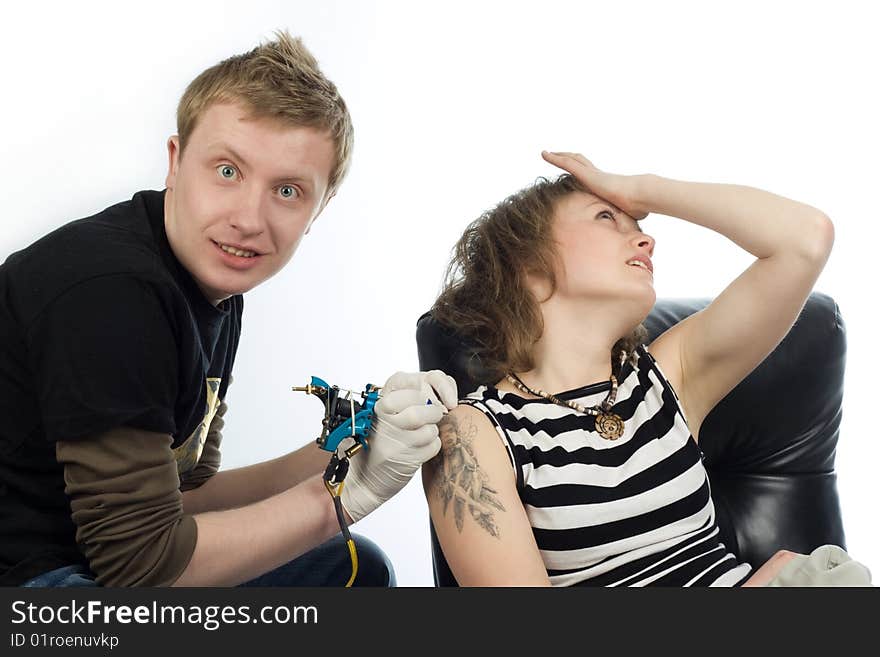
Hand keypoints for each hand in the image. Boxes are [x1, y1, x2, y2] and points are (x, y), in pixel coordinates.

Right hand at [340, 370, 457, 521]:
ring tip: (420, 434)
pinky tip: (418, 448)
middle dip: (434, 411)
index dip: (431, 390)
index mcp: (379, 405)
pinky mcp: (406, 459)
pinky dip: (431, 446)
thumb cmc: (378, 441)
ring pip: (431, 427)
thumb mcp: (384, 414)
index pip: (413, 385)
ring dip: (431, 431)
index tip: (432, 397)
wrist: (364, 477)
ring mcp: (396, 440)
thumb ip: (407, 399)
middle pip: (424, 406)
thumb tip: (441, 393)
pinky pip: (433, 445)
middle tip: (431, 415)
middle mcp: (385, 421)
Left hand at [542, 151, 648, 219]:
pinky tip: (544, 154)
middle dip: (568, 157)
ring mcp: (591, 173)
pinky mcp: (587, 174)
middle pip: (580, 161)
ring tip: (545, 153)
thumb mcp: (627, 215)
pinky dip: (555, 159)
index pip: (590, 173)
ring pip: (571, 159)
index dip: (582, 169)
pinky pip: (566, 163)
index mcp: (604, 183)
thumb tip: (631, 234)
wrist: (640, 196)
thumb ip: (624, 221)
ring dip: (558, 155)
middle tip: (558, 155)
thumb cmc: (637, 206)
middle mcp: (597, 175)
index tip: (576, 169)